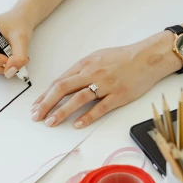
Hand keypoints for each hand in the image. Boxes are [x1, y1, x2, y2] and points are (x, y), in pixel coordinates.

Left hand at [31, 32, 180, 128]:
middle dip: (47, 103)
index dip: (45, 94)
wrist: (146, 57)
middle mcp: (92, 73)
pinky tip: (77, 124)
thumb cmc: (123, 57)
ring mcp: (105, 85)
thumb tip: (65, 83)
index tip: (36, 105)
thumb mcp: (98, 57)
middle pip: (63, 88)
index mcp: (85, 64)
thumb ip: (82, 70)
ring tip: (51, 122)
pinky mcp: (118, 95)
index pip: (60, 81)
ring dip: (62, 111)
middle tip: (36, 116)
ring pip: (78, 98)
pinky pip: (100, 107)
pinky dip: (87, 116)